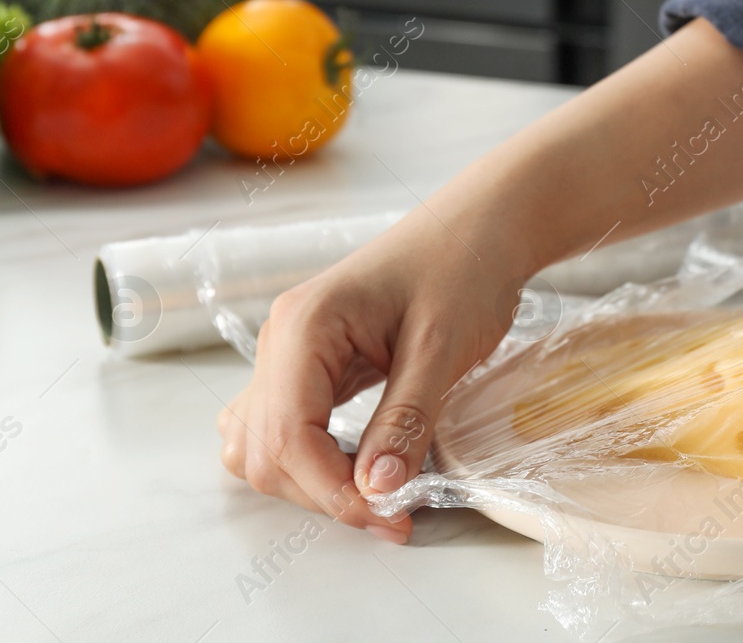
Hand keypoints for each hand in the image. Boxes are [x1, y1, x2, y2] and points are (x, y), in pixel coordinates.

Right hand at [215, 215, 516, 542]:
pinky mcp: (310, 363)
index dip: (332, 491)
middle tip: (395, 513)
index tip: (391, 516)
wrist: (481, 226)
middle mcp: (282, 339)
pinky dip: (311, 458)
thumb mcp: (443, 347)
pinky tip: (360, 464)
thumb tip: (375, 490)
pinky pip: (283, 424)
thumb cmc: (465, 266)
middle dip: (323, 492)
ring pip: (262, 444)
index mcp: (304, 326)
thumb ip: (405, 419)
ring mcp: (290, 351)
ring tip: (378, 492)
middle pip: (264, 450)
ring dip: (310, 481)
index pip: (286, 437)